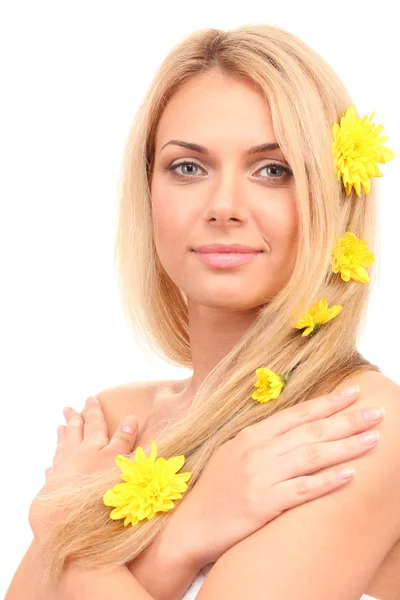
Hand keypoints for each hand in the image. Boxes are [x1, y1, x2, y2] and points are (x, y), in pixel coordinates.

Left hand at [29, 397, 137, 543]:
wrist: (67, 519)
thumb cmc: (99, 489)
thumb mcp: (119, 461)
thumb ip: (124, 440)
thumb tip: (129, 418)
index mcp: (93, 447)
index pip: (94, 424)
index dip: (93, 411)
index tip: (90, 398)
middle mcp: (75, 456)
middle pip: (74, 433)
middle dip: (73, 419)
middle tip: (67, 408)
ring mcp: (62, 473)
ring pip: (61, 450)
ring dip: (62, 438)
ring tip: (59, 428)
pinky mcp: (53, 491)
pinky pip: (52, 473)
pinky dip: (52, 467)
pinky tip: (49, 466)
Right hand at [163, 387, 383, 567]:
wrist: (190, 522)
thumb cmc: (214, 488)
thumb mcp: (233, 452)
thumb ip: (262, 439)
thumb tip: (293, 428)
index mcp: (251, 434)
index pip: (297, 414)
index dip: (327, 403)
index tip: (353, 393)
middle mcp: (258, 450)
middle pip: (311, 431)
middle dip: (347, 420)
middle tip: (377, 412)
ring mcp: (261, 475)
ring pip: (312, 455)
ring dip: (346, 446)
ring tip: (373, 439)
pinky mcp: (263, 503)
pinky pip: (303, 489)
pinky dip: (328, 480)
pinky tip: (350, 474)